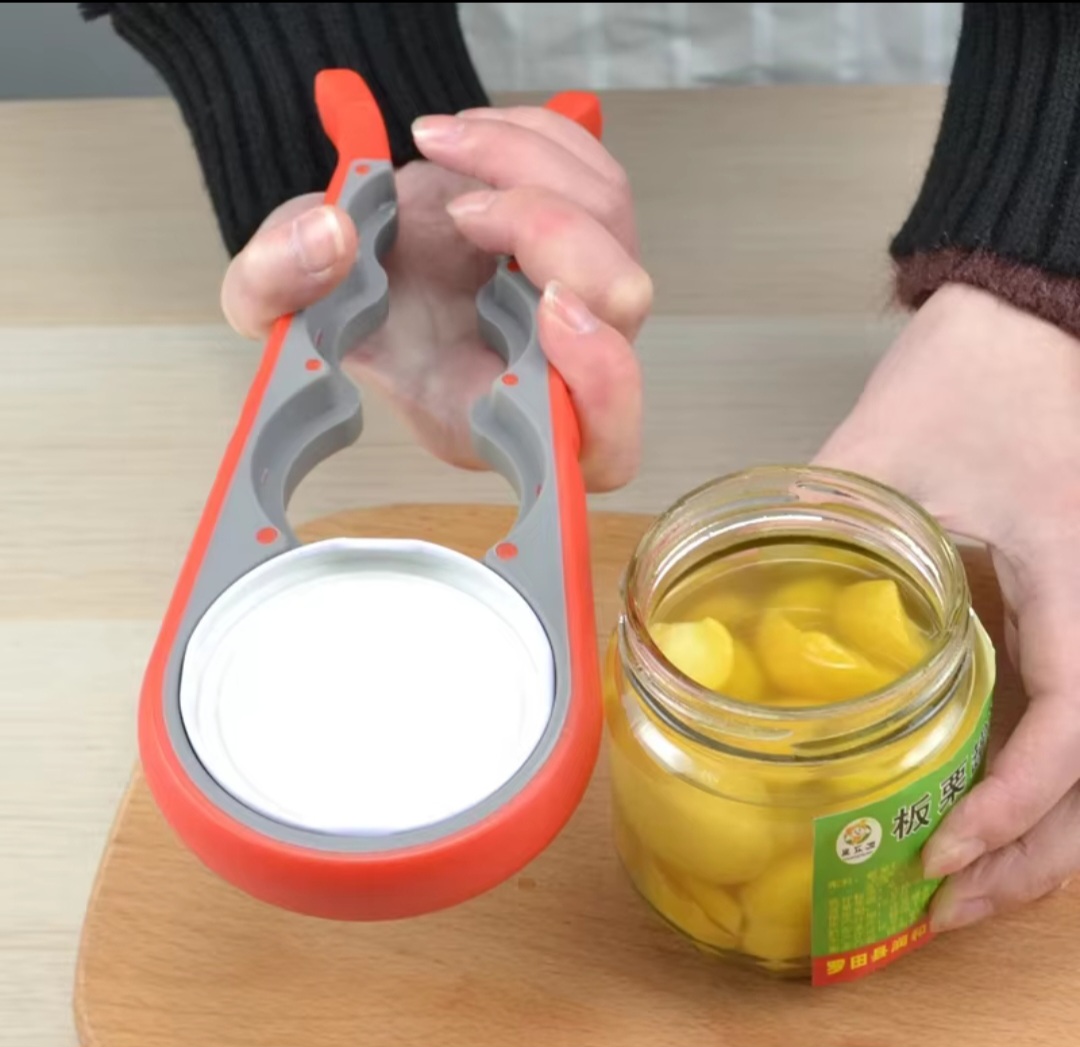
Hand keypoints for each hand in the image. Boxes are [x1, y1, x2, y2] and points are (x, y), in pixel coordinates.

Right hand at [220, 106, 651, 492]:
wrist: (372, 264)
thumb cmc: (349, 311)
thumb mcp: (278, 312)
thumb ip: (271, 287)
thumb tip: (332, 236)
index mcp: (507, 422)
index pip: (605, 440)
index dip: (599, 382)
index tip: (549, 309)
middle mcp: (565, 367)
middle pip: (621, 301)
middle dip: (544, 230)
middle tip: (459, 209)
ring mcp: (589, 296)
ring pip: (612, 223)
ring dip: (527, 166)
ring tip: (440, 144)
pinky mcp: (593, 233)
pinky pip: (598, 176)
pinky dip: (539, 139)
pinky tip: (474, 136)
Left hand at [815, 282, 1079, 931]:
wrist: (1036, 320)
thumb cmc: (981, 366)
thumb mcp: (889, 439)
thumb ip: (817, 512)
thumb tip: (734, 581)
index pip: (1075, 724)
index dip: (1015, 808)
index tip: (942, 856)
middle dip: (1028, 858)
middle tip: (942, 908)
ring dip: (1035, 834)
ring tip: (959, 882)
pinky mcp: (1074, 613)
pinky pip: (1067, 714)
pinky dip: (1029, 777)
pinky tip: (972, 802)